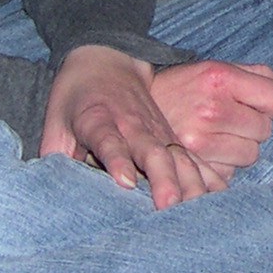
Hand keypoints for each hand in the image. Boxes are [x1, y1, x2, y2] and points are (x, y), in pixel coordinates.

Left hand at [40, 44, 218, 207]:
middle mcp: (132, 125)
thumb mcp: (54, 120)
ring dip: (189, 183)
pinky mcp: (172, 138)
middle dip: (163, 178)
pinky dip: (207, 179)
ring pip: (178, 156)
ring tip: (198, 213)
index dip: (116, 160)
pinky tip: (219, 201)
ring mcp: (157, 131)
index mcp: (97, 120)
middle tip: (168, 205)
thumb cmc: (76, 96)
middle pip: (152, 151)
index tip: (126, 182)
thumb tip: (53, 190)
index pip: (107, 140)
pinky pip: (194, 159)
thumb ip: (54, 153)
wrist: (106, 59)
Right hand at [148, 59, 272, 180]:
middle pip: (265, 130)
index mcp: (219, 77)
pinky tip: (206, 150)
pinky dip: (223, 164)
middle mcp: (210, 108)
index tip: (258, 102)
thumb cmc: (187, 87)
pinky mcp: (192, 166)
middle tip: (228, 118)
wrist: (136, 109)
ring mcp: (199, 140)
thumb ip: (263, 77)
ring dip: (240, 147)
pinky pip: (230, 173)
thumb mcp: (220, 70)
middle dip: (253, 126)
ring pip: (251, 154)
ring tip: (216, 134)